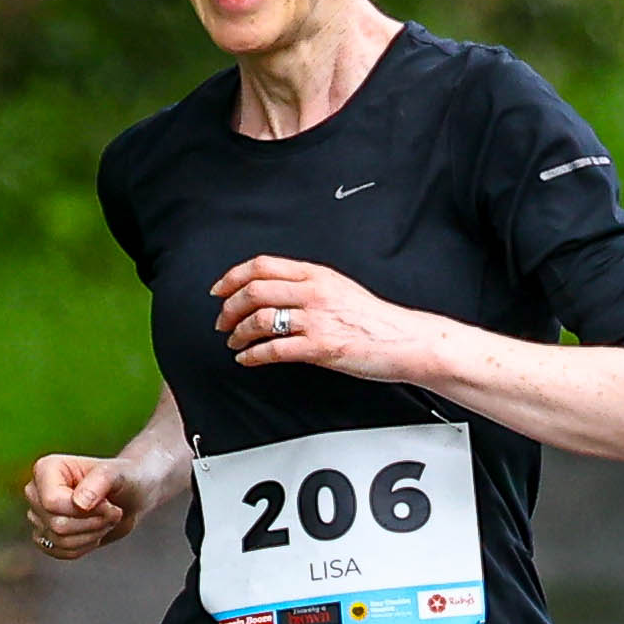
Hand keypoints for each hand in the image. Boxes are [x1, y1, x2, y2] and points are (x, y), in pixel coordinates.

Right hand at [24, 450, 143, 559]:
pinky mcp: (46, 535)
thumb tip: (79, 503)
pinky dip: (84, 546)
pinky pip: (60, 552)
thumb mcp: (118, 474)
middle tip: (112, 512)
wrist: (130, 496)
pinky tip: (95, 531)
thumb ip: (100, 481)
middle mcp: (36, 491)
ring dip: (92, 535)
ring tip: (105, 519)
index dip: (84, 511)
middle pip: (56, 524)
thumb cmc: (124, 479)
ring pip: (59, 541)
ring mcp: (39, 515)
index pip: (52, 502)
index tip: (108, 503)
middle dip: (92, 523)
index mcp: (46, 469)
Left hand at [213, 256, 426, 385]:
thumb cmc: (373, 319)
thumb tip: (272, 291)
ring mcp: (316, 320)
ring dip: (238, 333)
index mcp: (316, 274)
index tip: (219, 290)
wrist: (404, 339)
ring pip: (259, 320)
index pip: (262, 265)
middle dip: (229, 308)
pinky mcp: (320, 347)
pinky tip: (247, 358)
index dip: (233, 277)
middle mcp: (313, 292)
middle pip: (254, 291)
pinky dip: (253, 355)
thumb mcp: (339, 288)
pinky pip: (274, 349)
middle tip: (222, 321)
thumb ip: (307, 286)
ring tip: (234, 342)